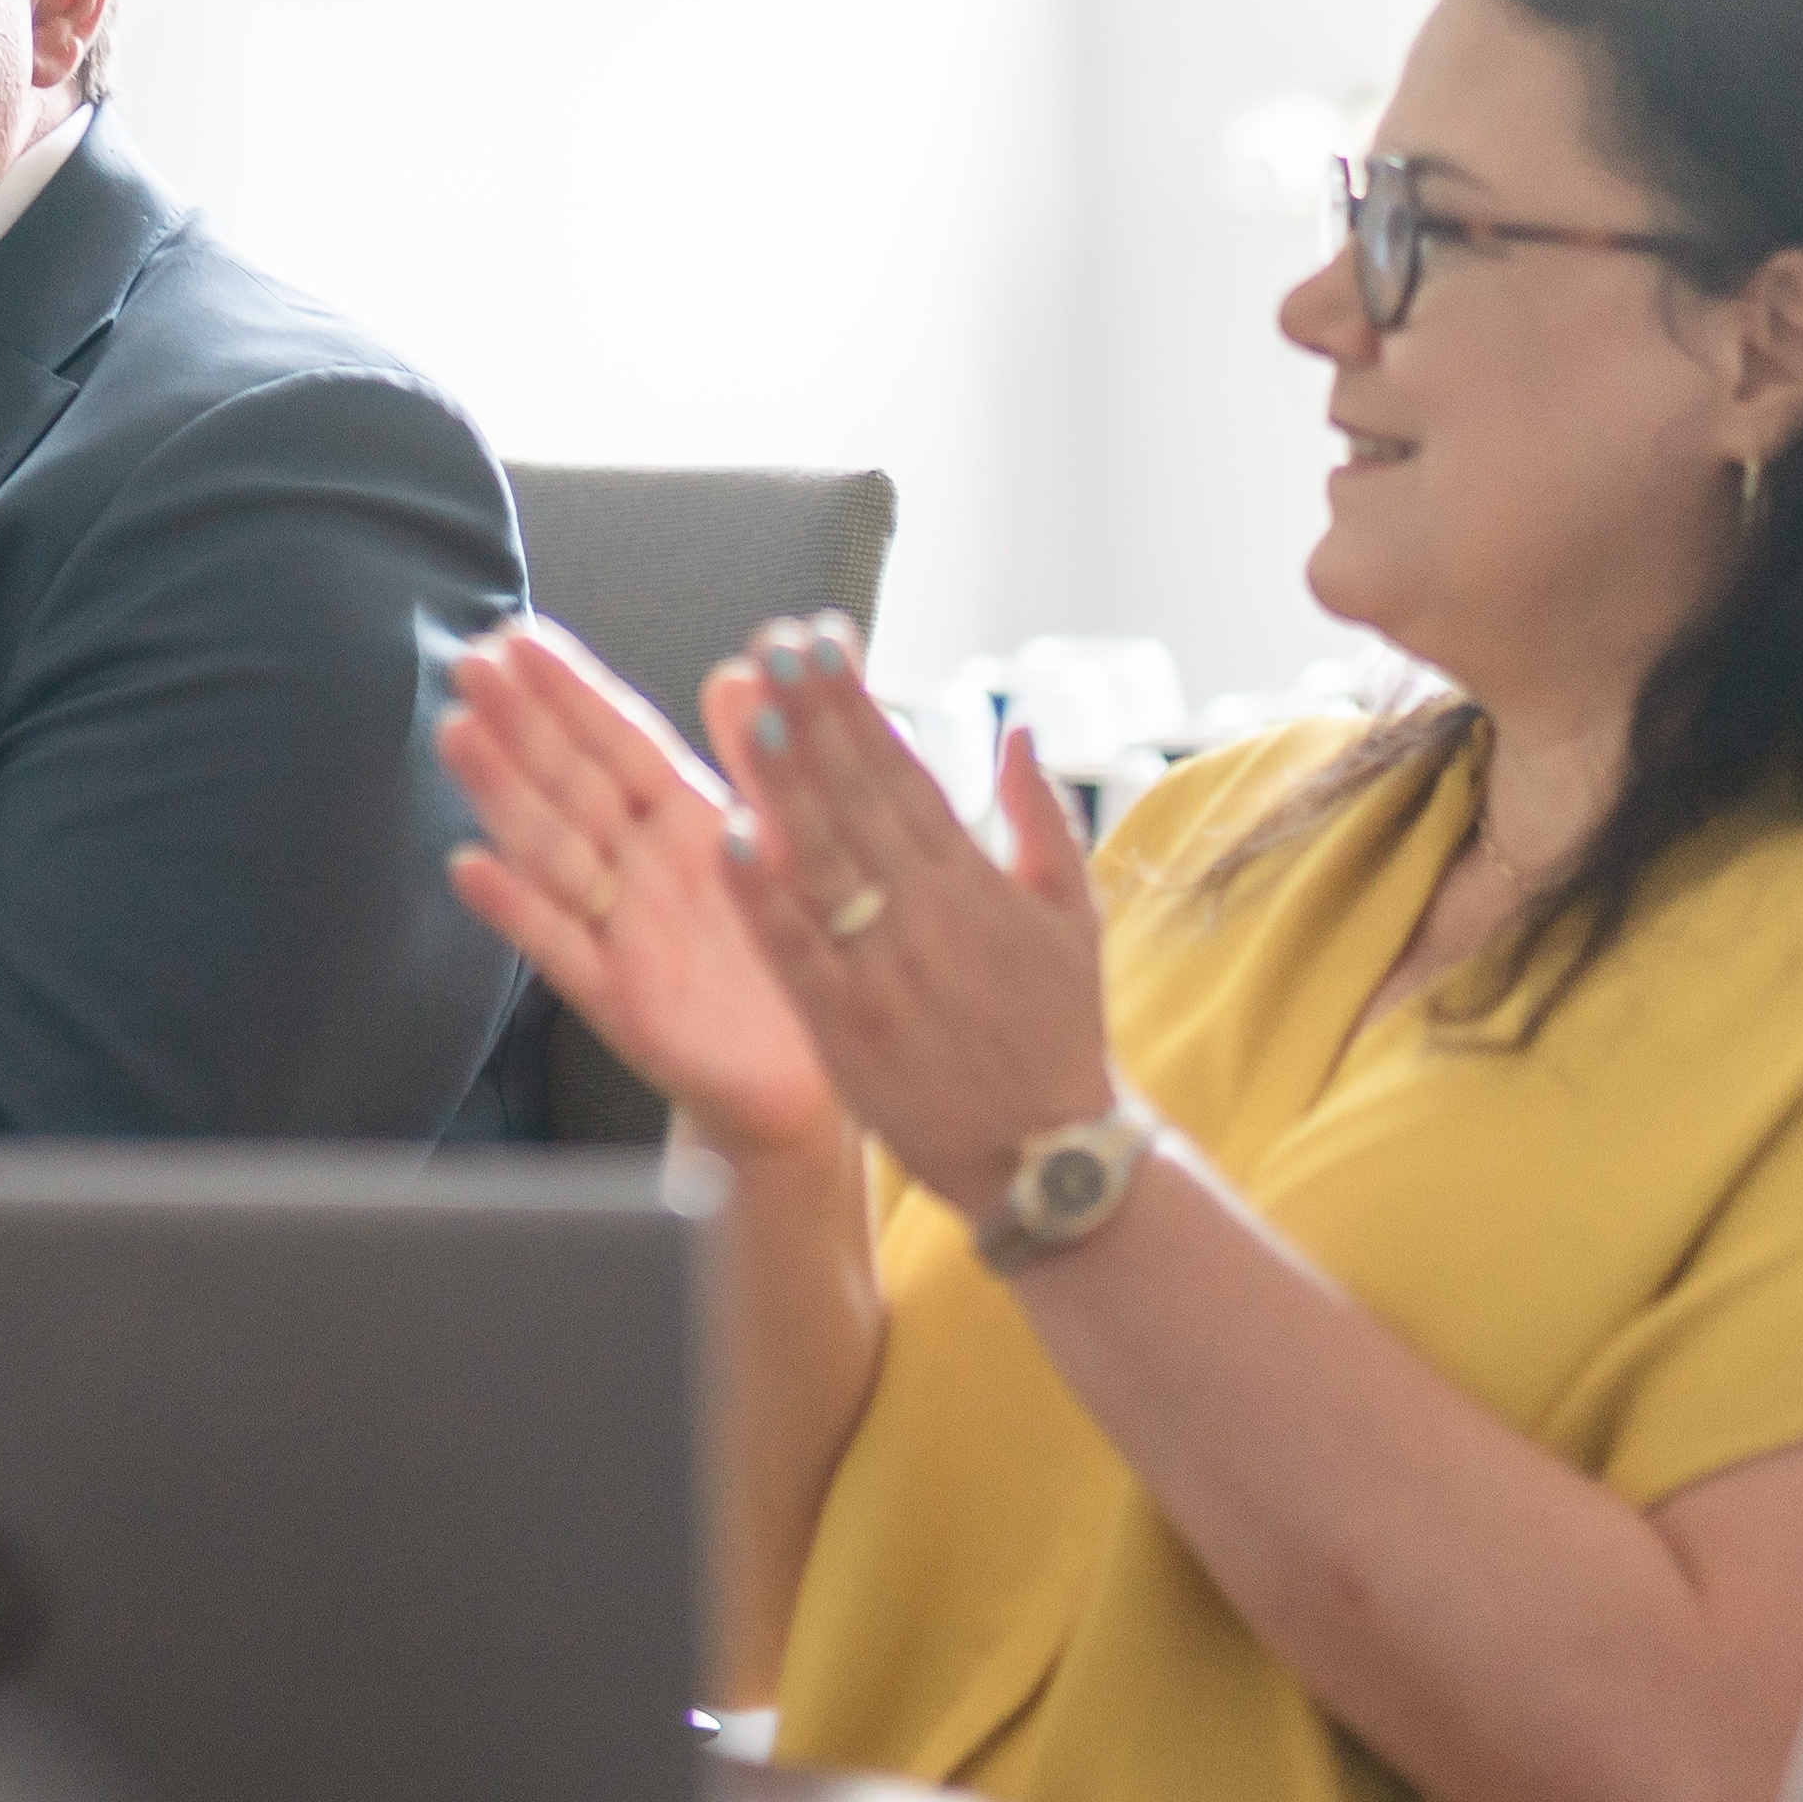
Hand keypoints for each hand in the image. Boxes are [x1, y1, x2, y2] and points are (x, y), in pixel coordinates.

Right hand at [439, 618, 843, 1160]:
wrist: (809, 1076)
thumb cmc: (795, 948)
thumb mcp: (797, 838)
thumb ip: (768, 753)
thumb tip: (750, 658)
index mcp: (685, 819)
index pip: (619, 740)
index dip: (571, 690)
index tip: (519, 637)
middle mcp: (639, 864)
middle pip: (570, 782)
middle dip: (519, 722)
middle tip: (467, 663)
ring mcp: (619, 926)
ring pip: (551, 848)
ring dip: (502, 793)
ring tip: (458, 735)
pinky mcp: (614, 995)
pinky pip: (558, 946)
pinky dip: (514, 908)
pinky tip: (470, 867)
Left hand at [712, 616, 1113, 1200]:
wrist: (1048, 1157)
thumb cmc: (1056, 1032)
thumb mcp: (1072, 918)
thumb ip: (1040, 818)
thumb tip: (1019, 728)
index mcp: (975, 881)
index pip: (904, 772)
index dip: (856, 705)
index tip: (819, 644)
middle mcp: (928, 915)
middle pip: (859, 799)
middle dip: (814, 718)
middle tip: (773, 646)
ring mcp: (883, 970)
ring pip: (824, 861)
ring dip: (787, 785)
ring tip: (752, 713)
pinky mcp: (844, 1027)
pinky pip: (795, 952)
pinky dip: (762, 897)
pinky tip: (730, 837)